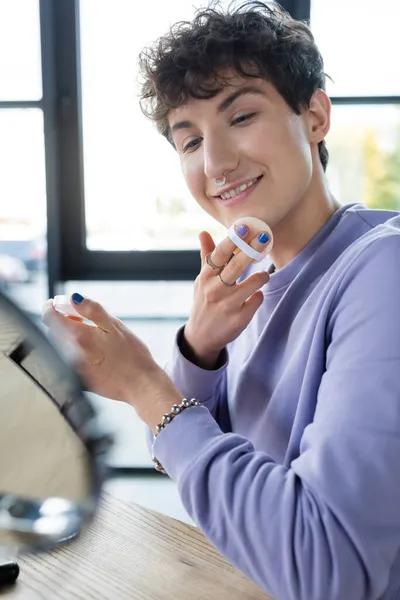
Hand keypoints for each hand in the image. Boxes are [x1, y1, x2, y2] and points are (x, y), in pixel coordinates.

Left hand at [42, 296, 181, 428]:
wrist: (141, 385)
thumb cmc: (132, 356)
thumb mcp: (115, 326)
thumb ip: (92, 309)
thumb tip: (73, 297)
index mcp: (78, 336)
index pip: (48, 317)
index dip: (51, 306)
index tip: (60, 304)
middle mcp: (69, 353)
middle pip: (54, 331)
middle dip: (64, 321)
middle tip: (83, 320)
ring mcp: (72, 368)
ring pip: (60, 346)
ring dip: (70, 337)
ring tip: (92, 338)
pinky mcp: (78, 380)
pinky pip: (68, 362)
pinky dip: (76, 354)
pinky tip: (95, 355)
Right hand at [184, 222, 271, 367]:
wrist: (201, 336)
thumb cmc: (204, 301)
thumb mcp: (202, 280)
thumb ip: (206, 256)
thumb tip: (203, 232)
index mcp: (206, 277)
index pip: (219, 255)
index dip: (232, 241)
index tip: (244, 227)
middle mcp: (215, 290)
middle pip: (236, 267)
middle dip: (251, 251)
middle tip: (264, 237)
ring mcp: (227, 306)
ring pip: (251, 285)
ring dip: (260, 277)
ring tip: (264, 274)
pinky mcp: (238, 320)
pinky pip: (256, 302)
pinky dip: (258, 296)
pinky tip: (256, 295)